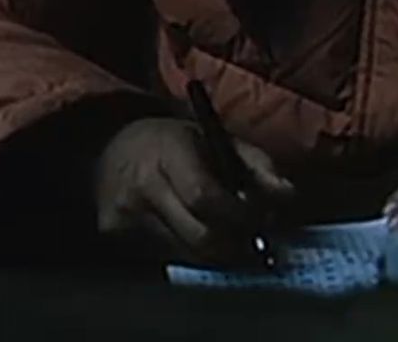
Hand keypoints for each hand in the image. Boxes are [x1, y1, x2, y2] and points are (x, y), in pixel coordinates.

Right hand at [92, 116, 293, 264]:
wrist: (108, 151)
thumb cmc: (173, 143)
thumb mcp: (216, 138)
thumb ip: (258, 164)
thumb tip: (288, 196)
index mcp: (168, 153)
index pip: (204, 197)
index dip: (238, 215)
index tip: (260, 219)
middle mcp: (141, 187)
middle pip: (198, 237)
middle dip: (234, 244)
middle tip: (253, 240)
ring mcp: (122, 218)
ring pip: (185, 255)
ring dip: (216, 251)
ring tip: (228, 235)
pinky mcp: (113, 240)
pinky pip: (165, 259)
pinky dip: (189, 253)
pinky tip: (194, 235)